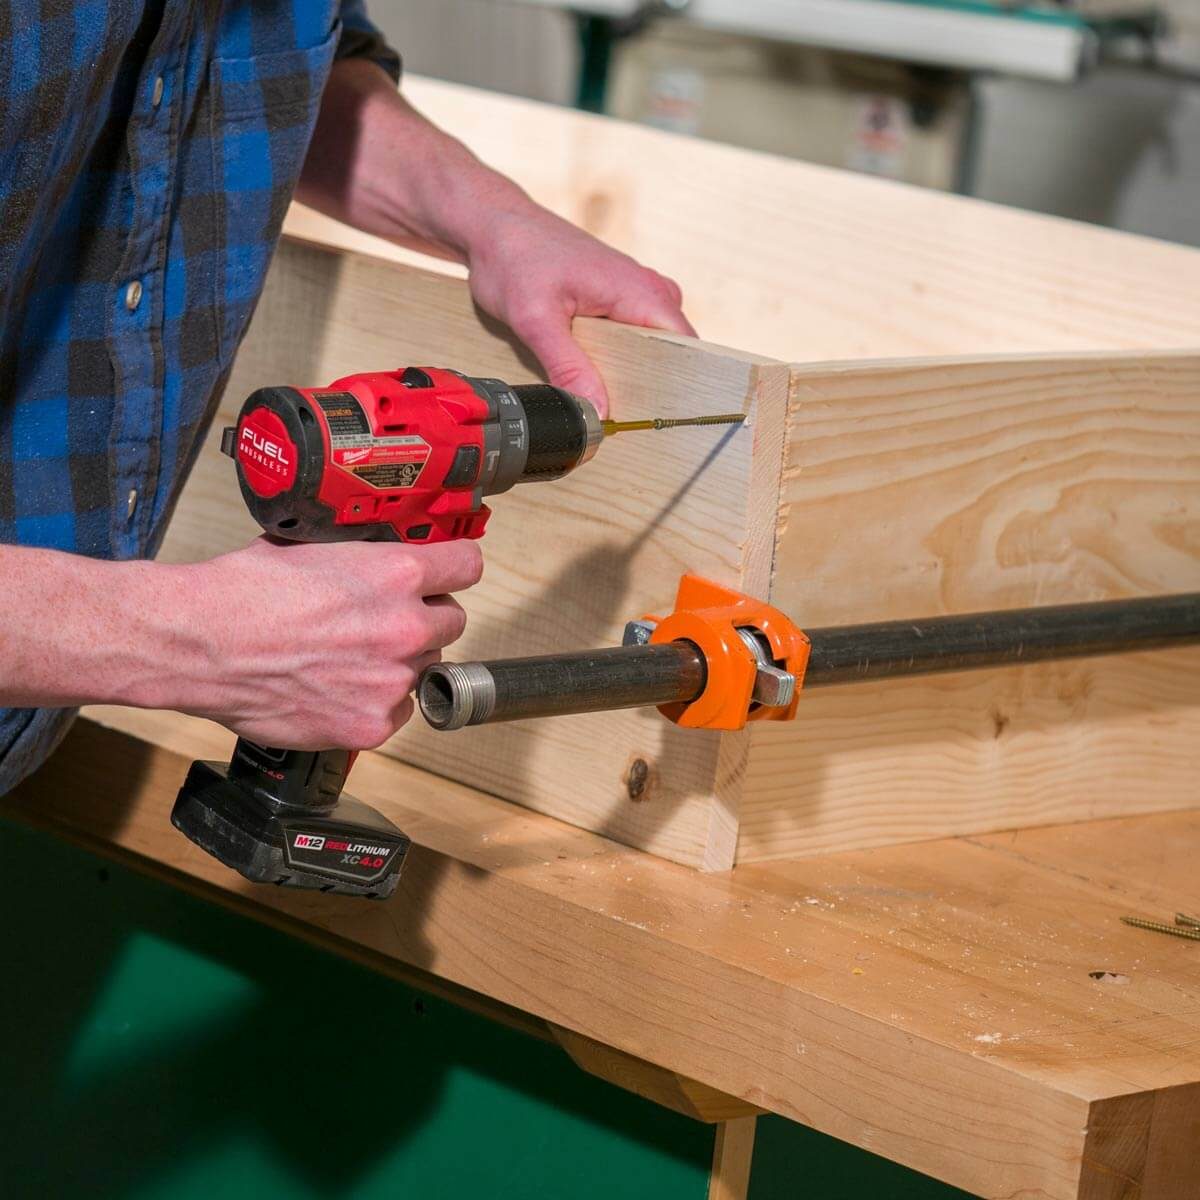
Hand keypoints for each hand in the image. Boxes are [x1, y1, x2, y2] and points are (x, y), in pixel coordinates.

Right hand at [177, 537, 482, 749]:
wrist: (199, 645)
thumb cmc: (243, 592)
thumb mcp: (313, 547)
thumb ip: (363, 558)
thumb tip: (381, 555)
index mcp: (396, 573)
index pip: (467, 566)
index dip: (453, 569)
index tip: (447, 574)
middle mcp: (405, 627)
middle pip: (452, 621)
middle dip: (425, 618)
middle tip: (386, 621)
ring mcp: (392, 681)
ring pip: (424, 668)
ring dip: (400, 662)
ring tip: (350, 658)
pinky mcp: (371, 724)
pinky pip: (399, 711)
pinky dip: (378, 703)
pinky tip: (341, 689)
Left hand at [466, 206, 695, 415]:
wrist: (494, 227)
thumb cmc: (514, 257)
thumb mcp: (534, 319)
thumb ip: (567, 366)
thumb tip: (597, 413)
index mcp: (640, 291)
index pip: (685, 350)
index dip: (676, 389)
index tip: (657, 423)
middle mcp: (648, 292)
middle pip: (669, 357)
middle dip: (649, 391)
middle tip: (623, 425)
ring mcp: (635, 297)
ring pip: (649, 353)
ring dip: (630, 381)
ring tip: (607, 410)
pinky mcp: (618, 304)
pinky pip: (631, 344)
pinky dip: (615, 366)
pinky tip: (595, 385)